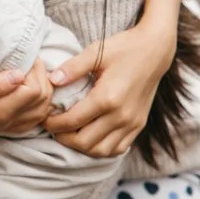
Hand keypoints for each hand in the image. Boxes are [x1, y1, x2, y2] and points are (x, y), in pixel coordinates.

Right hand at [0, 56, 51, 141]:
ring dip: (43, 89)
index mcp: (2, 112)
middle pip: (44, 100)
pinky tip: (29, 91)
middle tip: (30, 59)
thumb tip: (20, 74)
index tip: (25, 54)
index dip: (36, 69)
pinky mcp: (2, 124)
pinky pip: (32, 118)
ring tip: (31, 71)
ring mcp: (6, 124)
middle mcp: (9, 120)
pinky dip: (38, 104)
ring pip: (41, 110)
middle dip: (43, 77)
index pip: (36, 90)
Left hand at [44, 20, 175, 157]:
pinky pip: (117, 148)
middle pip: (84, 142)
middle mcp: (121, 115)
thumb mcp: (96, 51)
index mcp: (107, 97)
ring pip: (101, 150)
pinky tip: (91, 136)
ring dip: (81, 147)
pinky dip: (101, 148)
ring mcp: (132, 123)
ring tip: (70, 133)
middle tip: (53, 127)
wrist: (155, 50)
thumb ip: (72, 67)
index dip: (53, 124)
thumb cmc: (124, 48)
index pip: (72, 121)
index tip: (44, 118)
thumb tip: (51, 80)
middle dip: (63, 137)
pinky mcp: (139, 125)